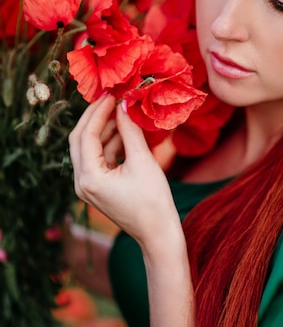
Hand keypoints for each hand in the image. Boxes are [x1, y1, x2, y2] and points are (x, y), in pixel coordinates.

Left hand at [69, 95, 180, 252]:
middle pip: (80, 140)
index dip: (98, 112)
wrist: (158, 233)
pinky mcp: (97, 187)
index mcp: (88, 178)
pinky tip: (125, 131)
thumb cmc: (153, 201)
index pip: (86, 135)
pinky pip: (99, 158)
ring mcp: (87, 186)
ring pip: (89, 148)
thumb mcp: (143, 161)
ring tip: (123, 111)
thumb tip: (124, 104)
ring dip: (104, 129)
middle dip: (95, 117)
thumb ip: (130, 130)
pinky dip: (110, 143)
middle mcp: (81, 182)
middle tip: (110, 98)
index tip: (112, 94)